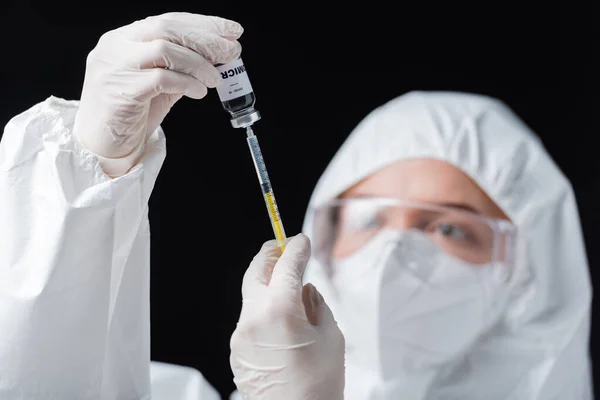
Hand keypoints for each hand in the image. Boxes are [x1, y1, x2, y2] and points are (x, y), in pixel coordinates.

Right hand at [73, 12, 242, 176]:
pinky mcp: (121, 90)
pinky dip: (187, 83)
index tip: (231, 31)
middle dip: (205, 38)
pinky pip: (161, 79)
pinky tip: (199, 92)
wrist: (101, 145)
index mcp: (124, 38)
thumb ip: (181, 67)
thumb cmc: (130, 114)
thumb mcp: (159, 84)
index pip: (168, 19)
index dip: (203, 23)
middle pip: (167, 28)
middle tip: (231, 51)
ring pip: (164, 49)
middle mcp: (116, 46)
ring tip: (215, 79)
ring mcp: (115, 66)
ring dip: (198, 63)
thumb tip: (218, 57)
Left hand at [230, 234, 344, 399]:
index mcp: (279, 311)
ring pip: (251, 297)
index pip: (286, 265)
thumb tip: (306, 291)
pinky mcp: (236, 352)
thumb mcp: (331, 338)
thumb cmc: (319, 386)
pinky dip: (263, 312)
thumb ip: (316, 306)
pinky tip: (280, 322)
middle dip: (269, 256)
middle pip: (255, 272)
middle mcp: (252, 319)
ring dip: (266, 286)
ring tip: (288, 290)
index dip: (296, 248)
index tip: (301, 240)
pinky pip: (249, 320)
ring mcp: (240, 336)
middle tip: (282, 247)